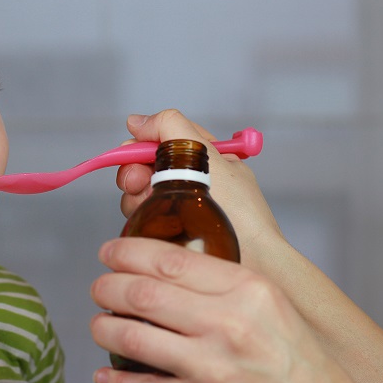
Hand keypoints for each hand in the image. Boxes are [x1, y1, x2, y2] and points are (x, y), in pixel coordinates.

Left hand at [89, 237, 381, 382]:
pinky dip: (116, 380)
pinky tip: (106, 373)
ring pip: (133, 337)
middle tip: (99, 287)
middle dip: (107, 287)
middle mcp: (228, 324)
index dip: (127, 252)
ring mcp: (212, 367)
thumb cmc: (297, 359)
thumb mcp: (270, 303)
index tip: (110, 252)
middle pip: (142, 294)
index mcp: (247, 290)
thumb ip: (223, 282)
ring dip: (104, 328)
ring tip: (99, 324)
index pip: (170, 260)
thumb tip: (165, 266)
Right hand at [116, 109, 282, 269]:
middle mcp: (190, 180)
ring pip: (139, 194)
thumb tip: (136, 122)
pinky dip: (141, 219)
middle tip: (139, 185)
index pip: (161, 140)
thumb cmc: (240, 211)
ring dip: (137, 199)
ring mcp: (179, 208)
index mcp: (203, 157)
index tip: (131, 155)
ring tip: (152, 209)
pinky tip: (153, 226)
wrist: (252, 260)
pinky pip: (143, 219)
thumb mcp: (208, 154)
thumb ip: (171, 127)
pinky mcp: (170, 233)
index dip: (141, 146)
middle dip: (135, 174)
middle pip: (144, 167)